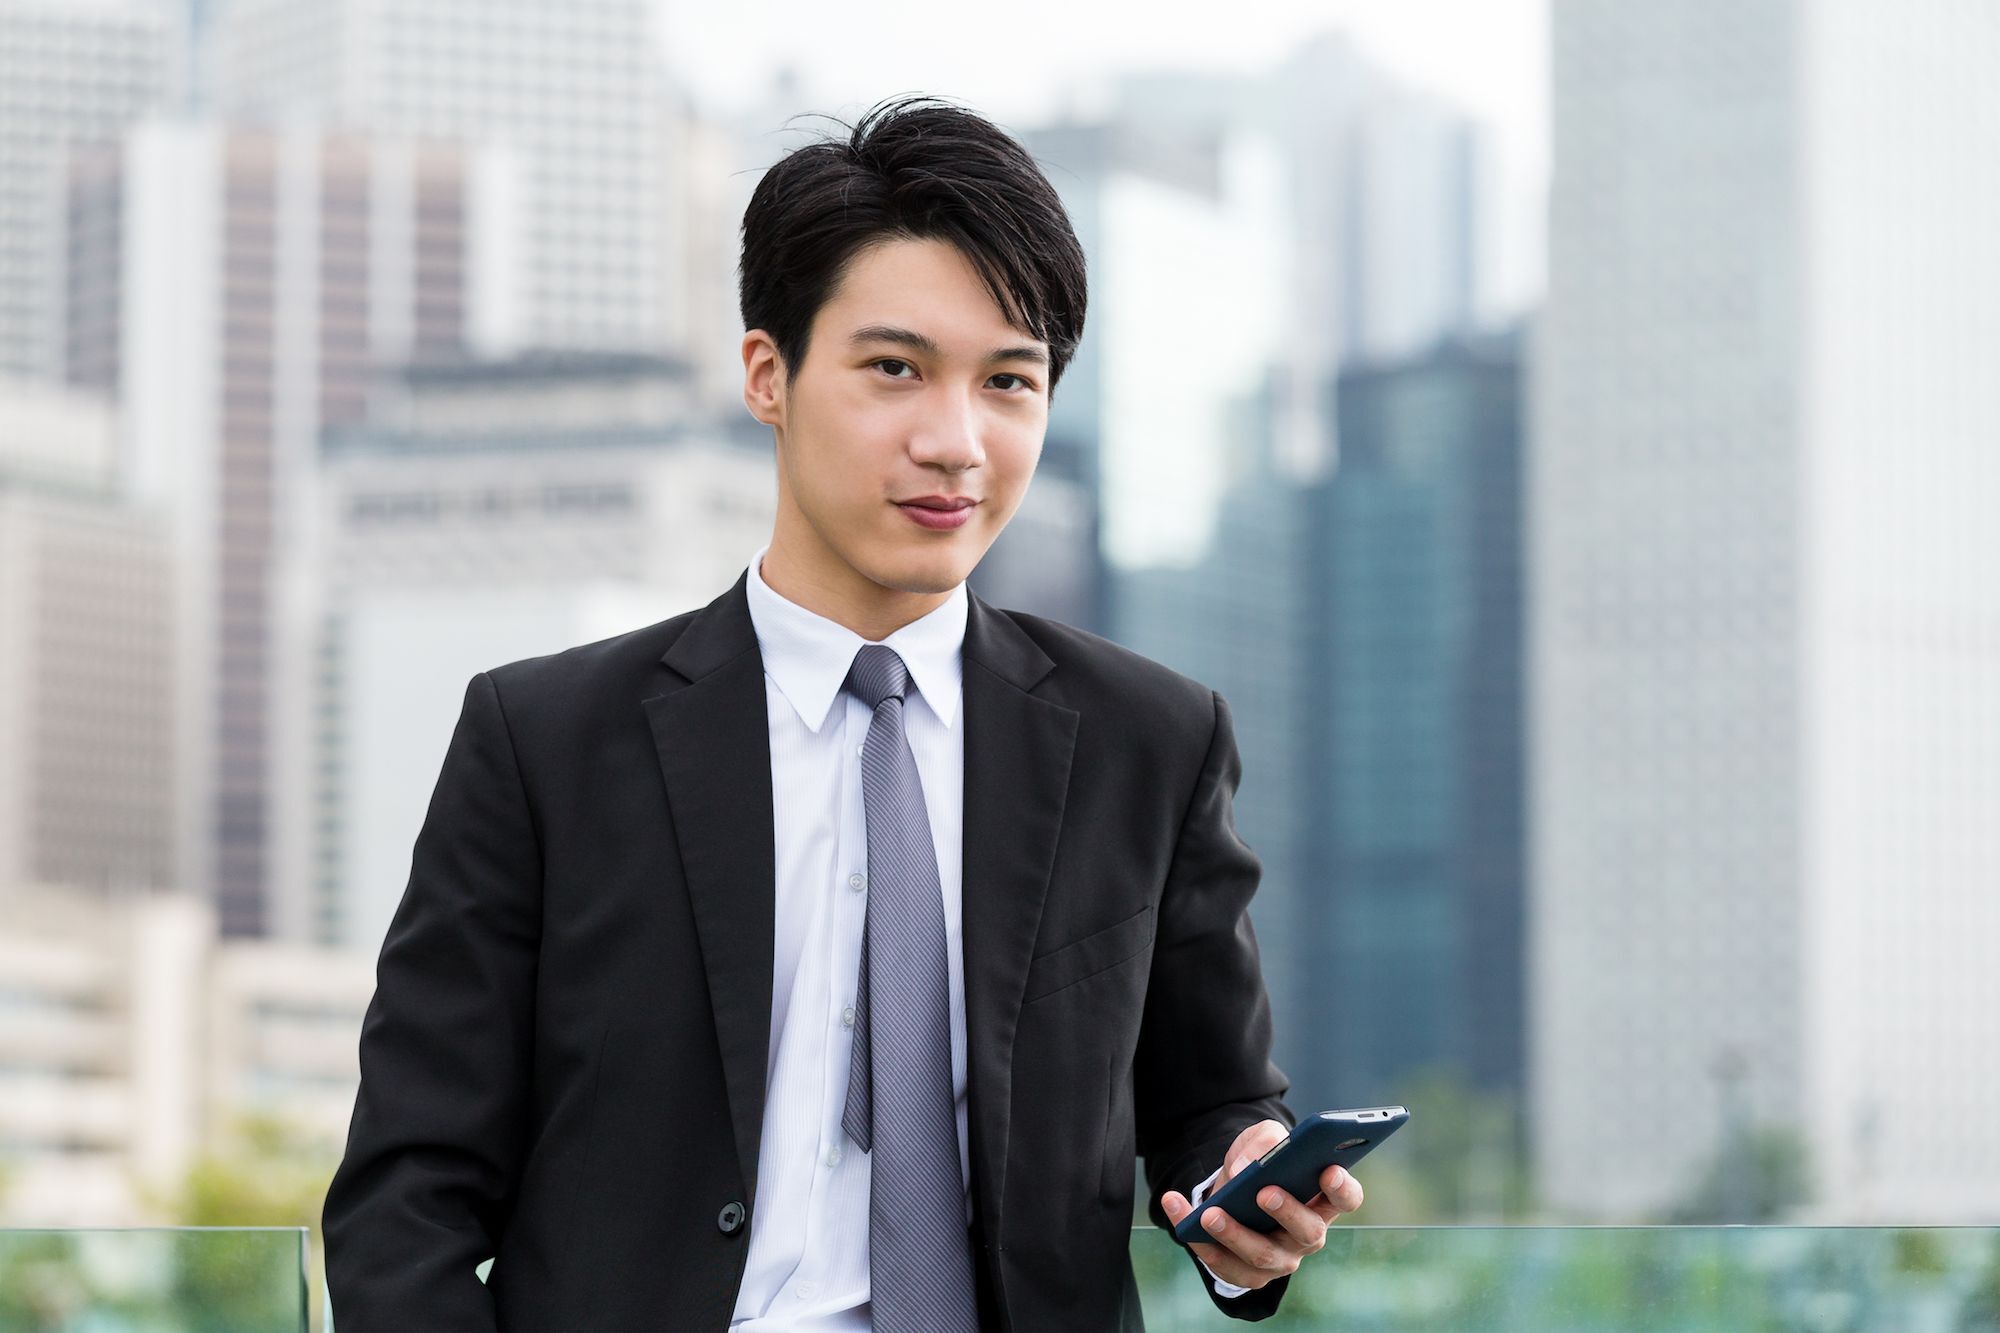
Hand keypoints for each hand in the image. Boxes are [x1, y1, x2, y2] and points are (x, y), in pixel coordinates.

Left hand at [1158, 1118, 1364, 1290]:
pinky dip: (1198, 1240)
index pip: (1346, 1199)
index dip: (1342, 1188)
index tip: (1328, 1170)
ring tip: (1210, 1213)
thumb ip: (1263, 1142)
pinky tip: (1179, 1213)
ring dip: (1234, 1234)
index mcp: (1322, 1199)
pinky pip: (1224, 1265)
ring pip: (1262, 1255)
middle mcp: (1307, 1234)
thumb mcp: (1260, 1139)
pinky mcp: (1248, 1274)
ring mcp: (1280, 1258)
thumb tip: (1246, 1170)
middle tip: (1263, 1193)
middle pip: (1307, 1231)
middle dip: (1286, 1211)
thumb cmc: (1257, 1162)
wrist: (1230, 1188)